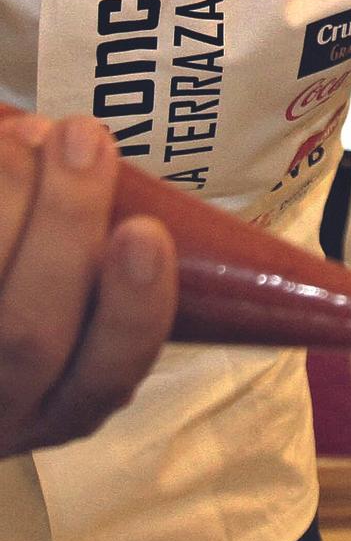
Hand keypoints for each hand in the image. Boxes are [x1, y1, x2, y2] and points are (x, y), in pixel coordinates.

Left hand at [0, 112, 177, 455]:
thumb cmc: (37, 321)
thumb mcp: (78, 326)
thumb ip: (94, 267)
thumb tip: (92, 153)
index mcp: (67, 407)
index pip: (110, 372)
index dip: (132, 307)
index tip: (146, 229)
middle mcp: (5, 409)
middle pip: (30, 332)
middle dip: (64, 226)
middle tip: (84, 137)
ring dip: (6, 203)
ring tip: (28, 132)